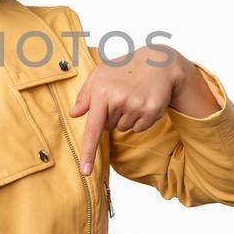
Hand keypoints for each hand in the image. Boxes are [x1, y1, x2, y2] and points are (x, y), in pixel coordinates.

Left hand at [67, 44, 187, 175]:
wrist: (158, 62)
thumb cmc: (124, 68)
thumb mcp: (100, 75)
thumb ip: (85, 95)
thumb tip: (74, 114)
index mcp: (102, 92)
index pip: (93, 129)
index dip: (88, 152)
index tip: (84, 171)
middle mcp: (119, 100)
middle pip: (108, 128)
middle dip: (112, 116)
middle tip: (122, 95)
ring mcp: (137, 106)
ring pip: (124, 129)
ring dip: (127, 117)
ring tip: (133, 96)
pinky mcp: (152, 111)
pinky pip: (139, 128)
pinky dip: (140, 119)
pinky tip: (143, 101)